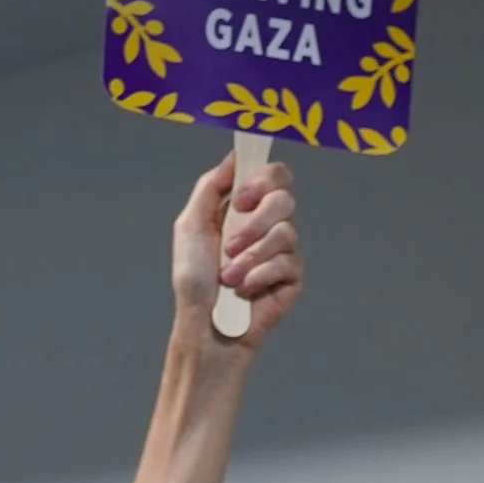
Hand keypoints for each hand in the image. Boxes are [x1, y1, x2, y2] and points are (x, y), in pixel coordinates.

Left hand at [170, 153, 302, 347]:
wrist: (205, 325)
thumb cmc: (195, 281)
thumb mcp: (191, 225)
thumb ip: (210, 186)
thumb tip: (234, 157)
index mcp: (245, 208)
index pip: (273, 176)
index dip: (263, 179)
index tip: (241, 199)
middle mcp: (267, 225)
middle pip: (284, 198)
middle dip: (255, 222)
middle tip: (230, 245)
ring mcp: (282, 251)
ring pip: (286, 232)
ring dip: (251, 255)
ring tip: (229, 277)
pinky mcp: (293, 277)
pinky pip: (287, 262)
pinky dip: (259, 276)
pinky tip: (244, 291)